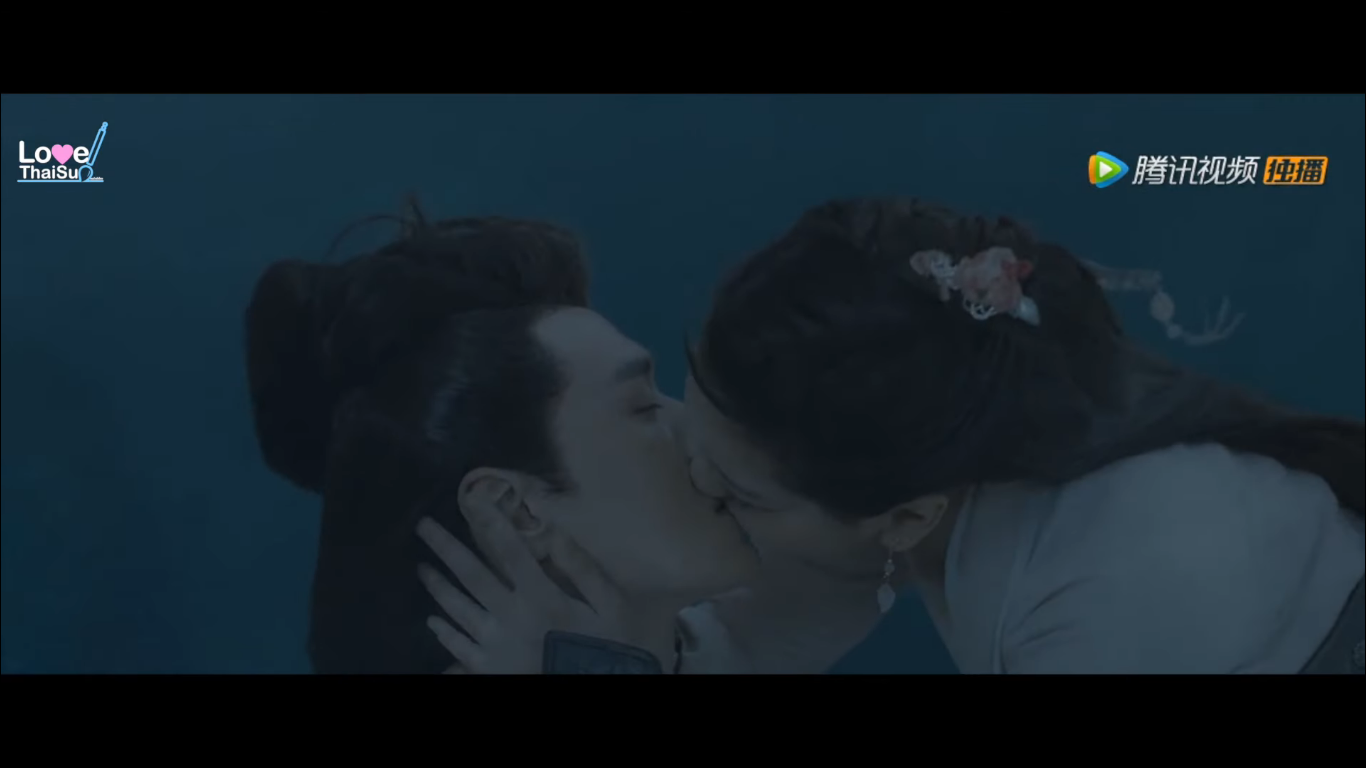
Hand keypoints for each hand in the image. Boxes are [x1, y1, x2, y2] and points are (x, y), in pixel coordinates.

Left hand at [415, 508, 645, 673]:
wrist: (598, 687)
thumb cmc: (609, 649)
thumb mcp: (611, 605)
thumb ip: (582, 569)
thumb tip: (555, 531)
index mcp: (541, 596)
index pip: (508, 549)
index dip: (489, 521)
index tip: (473, 499)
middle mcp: (510, 615)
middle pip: (470, 574)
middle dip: (444, 546)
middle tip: (423, 526)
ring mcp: (494, 645)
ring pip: (457, 608)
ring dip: (437, 585)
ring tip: (422, 568)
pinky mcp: (488, 669)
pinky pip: (457, 646)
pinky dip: (442, 631)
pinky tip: (431, 620)